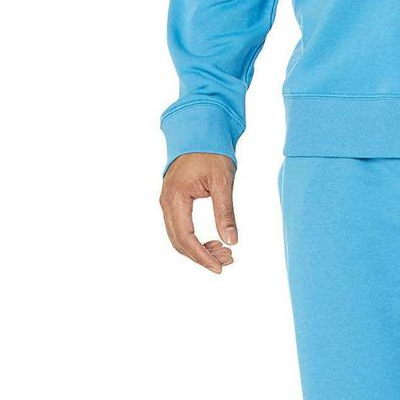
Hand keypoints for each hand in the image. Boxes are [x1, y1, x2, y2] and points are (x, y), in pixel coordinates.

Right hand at [160, 152, 236, 272]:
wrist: (201, 131)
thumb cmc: (212, 152)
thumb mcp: (223, 181)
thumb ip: (225, 211)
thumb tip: (232, 241)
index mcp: (176, 197)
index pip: (185, 237)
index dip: (201, 256)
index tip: (219, 267)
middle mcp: (166, 202)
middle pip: (179, 241)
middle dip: (202, 255)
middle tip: (227, 260)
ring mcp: (167, 202)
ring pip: (178, 236)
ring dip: (199, 249)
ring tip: (224, 253)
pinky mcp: (173, 201)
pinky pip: (180, 227)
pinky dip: (195, 239)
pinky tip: (213, 242)